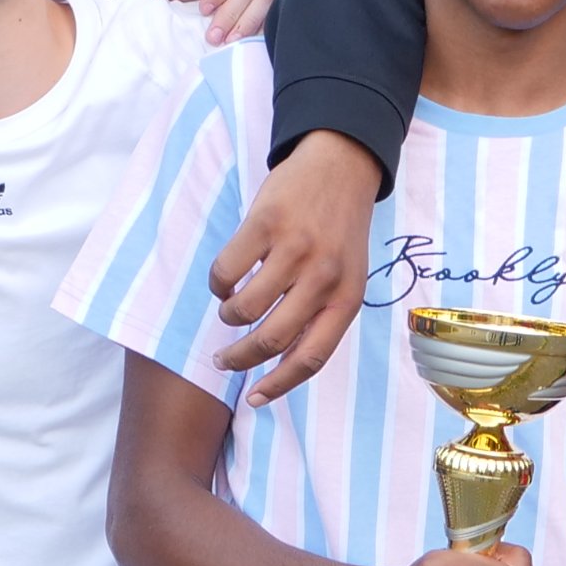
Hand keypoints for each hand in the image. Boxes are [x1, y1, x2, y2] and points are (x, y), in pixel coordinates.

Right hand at [214, 137, 377, 400]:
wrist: (341, 166)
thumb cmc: (338, 231)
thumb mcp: (345, 277)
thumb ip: (319, 316)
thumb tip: (277, 363)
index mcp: (347, 298)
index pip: (311, 358)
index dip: (278, 385)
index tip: (253, 399)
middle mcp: (323, 277)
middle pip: (271, 338)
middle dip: (239, 358)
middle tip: (223, 359)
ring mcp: (295, 249)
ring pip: (244, 308)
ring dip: (228, 316)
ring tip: (230, 308)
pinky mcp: (266, 223)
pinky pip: (225, 271)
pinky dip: (219, 284)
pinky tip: (226, 280)